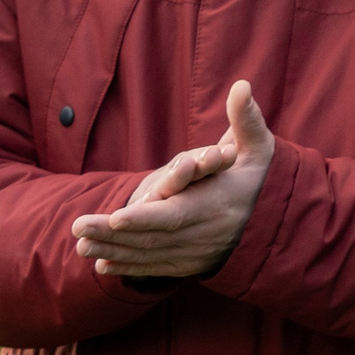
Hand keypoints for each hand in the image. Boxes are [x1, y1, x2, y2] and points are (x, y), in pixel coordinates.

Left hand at [71, 80, 273, 278]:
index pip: (178, 214)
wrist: (277, 223)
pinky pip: (155, 268)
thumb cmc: (259, 177)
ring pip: (149, 255)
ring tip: (79, 244)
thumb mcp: (259, 148)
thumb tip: (241, 85)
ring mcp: (196, 252)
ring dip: (113, 251)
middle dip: (114, 235)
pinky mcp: (190, 264)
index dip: (147, 217)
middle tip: (77, 228)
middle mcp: (205, 233)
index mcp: (217, 204)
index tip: (117, 216)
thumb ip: (246, 119)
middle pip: (154, 237)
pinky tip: (101, 265)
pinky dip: (128, 268)